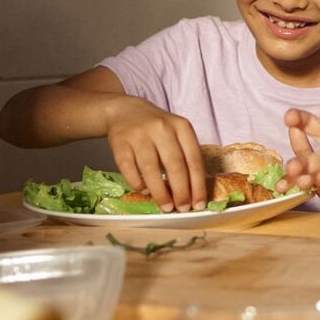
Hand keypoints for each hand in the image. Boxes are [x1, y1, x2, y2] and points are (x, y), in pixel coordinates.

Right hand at [105, 97, 206, 211]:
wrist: (126, 111)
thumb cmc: (157, 129)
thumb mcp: (176, 134)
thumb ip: (184, 157)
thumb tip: (191, 194)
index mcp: (181, 127)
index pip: (194, 159)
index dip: (197, 185)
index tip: (199, 203)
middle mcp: (161, 128)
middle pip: (174, 165)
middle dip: (180, 191)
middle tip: (183, 208)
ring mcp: (139, 134)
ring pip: (151, 169)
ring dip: (160, 192)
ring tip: (166, 206)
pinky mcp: (119, 142)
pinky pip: (129, 168)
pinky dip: (138, 183)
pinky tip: (145, 191)